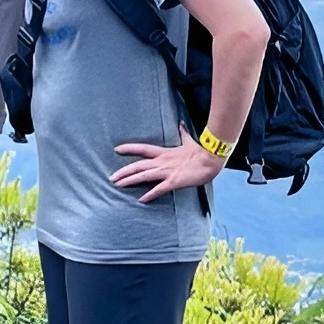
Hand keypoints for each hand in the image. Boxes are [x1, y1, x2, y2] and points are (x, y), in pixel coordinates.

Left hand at [112, 135, 226, 202]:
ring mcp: (167, 172)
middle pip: (138, 165)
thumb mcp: (188, 141)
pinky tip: (141, 199)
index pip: (142, 148)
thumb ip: (182, 133)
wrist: (211, 159)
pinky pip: (159, 189)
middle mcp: (162, 162)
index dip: (129, 148)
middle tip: (111, 177)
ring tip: (118, 185)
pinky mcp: (174, 181)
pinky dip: (150, 194)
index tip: (116, 149)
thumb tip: (181, 124)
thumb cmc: (201, 151)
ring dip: (130, 181)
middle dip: (123, 172)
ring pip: (143, 176)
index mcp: (164, 152)